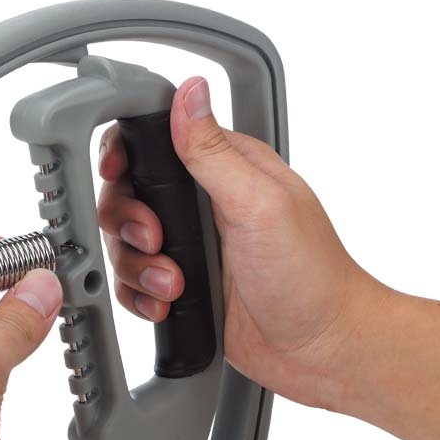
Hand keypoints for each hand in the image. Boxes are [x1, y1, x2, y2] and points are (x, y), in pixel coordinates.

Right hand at [98, 78, 390, 408]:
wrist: (321, 349)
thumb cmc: (310, 275)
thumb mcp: (259, 203)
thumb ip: (213, 150)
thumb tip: (190, 91)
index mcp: (225, 169)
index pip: (155, 141)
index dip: (125, 154)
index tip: (118, 175)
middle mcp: (204, 204)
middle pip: (128, 194)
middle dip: (129, 222)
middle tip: (157, 242)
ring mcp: (192, 246)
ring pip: (126, 243)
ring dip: (139, 267)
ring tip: (175, 285)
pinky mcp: (183, 284)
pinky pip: (135, 283)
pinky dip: (142, 295)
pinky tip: (168, 304)